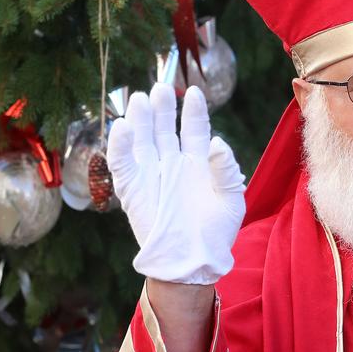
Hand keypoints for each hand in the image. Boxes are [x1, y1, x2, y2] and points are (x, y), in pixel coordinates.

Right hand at [106, 82, 245, 282]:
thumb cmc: (216, 234)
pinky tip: (123, 127)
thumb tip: (217, 141)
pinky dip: (120, 145)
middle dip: (163, 108)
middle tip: (160, 88)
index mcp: (198, 164)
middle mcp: (173, 165)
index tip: (194, 92)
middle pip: (165, 129)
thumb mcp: (232, 200)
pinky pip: (122, 163)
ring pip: (143, 140)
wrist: (192, 263)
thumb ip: (227, 170)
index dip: (193, 112)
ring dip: (140, 119)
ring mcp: (152, 175)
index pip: (195, 130)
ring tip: (140, 99)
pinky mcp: (133, 189)